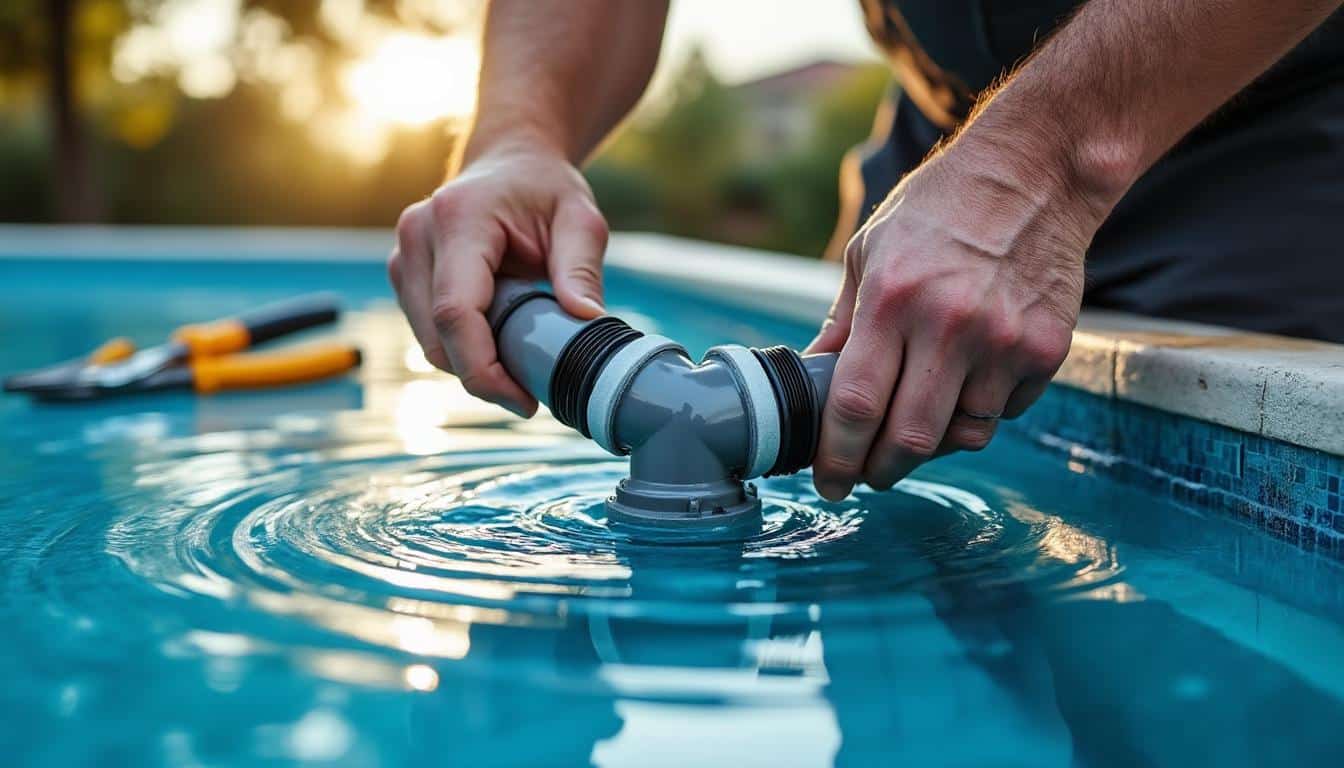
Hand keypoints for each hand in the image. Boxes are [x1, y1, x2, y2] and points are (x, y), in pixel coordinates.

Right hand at [389, 141, 608, 415]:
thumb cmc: (545, 188)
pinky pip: (429, 333)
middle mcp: (418, 236)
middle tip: (534, 390)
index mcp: (458, 219)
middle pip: (437, 339)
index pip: (455, 312)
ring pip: (430, 343)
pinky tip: (501, 338)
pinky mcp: (405, 276)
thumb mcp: (580, 219)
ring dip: (473, 364)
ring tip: (523, 356)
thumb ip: (581, 269)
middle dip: (484, 377)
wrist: (510, 161)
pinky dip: (464, 349)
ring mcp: (404, 257)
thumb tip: (587, 322)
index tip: (524, 400)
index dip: (484, 369)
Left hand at [806, 138, 1098, 499]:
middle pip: (908, 439)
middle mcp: (949, 325)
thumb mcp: (870, 251)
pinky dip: (978, 413)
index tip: (827, 481)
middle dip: (880, 471)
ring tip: (917, 425)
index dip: (836, 457)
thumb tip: (814, 380)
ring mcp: (1003, 341)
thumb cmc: (940, 209)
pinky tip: (967, 383)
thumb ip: (844, 322)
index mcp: (892, 299)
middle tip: (868, 474)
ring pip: (961, 436)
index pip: (855, 406)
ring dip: (932, 445)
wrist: (1036, 176)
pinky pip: (1002, 412)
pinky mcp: (1045, 350)